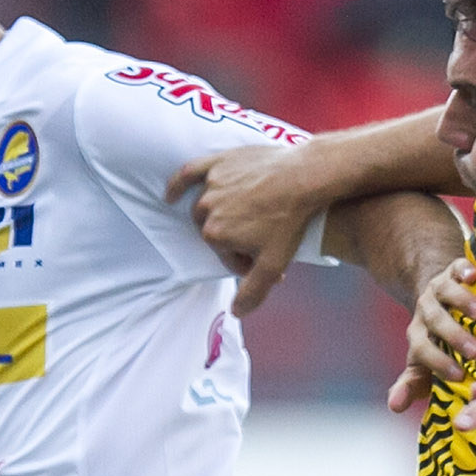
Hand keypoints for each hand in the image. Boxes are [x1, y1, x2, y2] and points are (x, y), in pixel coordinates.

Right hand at [168, 145, 319, 315]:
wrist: (304, 177)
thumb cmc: (289, 220)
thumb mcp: (273, 264)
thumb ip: (252, 292)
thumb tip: (236, 313)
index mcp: (215, 235)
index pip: (224, 254)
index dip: (245, 258)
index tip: (265, 255)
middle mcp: (207, 209)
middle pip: (213, 230)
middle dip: (232, 237)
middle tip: (259, 235)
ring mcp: (211, 185)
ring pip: (206, 206)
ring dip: (219, 214)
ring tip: (246, 215)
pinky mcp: (218, 163)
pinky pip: (191, 172)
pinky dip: (178, 183)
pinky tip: (171, 195)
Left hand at [385, 257, 475, 415]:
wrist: (439, 300)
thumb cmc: (438, 342)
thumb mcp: (424, 365)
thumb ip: (411, 384)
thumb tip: (394, 407)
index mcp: (419, 336)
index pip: (422, 350)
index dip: (437, 363)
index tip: (459, 377)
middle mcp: (426, 312)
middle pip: (435, 322)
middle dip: (453, 336)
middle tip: (475, 352)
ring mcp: (439, 290)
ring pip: (446, 293)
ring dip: (462, 302)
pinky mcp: (453, 271)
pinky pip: (456, 267)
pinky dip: (463, 269)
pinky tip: (474, 275)